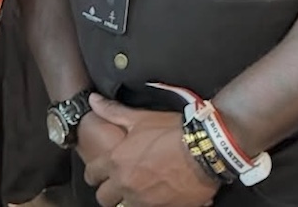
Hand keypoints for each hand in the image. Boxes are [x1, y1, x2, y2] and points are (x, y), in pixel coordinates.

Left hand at [85, 94, 219, 206]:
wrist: (204, 151)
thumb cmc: (171, 132)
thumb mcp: (140, 118)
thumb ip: (113, 111)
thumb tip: (93, 100)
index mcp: (117, 162)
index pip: (92, 174)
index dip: (94, 173)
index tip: (98, 172)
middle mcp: (126, 184)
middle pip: (104, 198)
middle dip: (108, 192)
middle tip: (116, 184)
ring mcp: (144, 201)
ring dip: (128, 199)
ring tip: (138, 189)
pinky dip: (150, 204)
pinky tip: (158, 195)